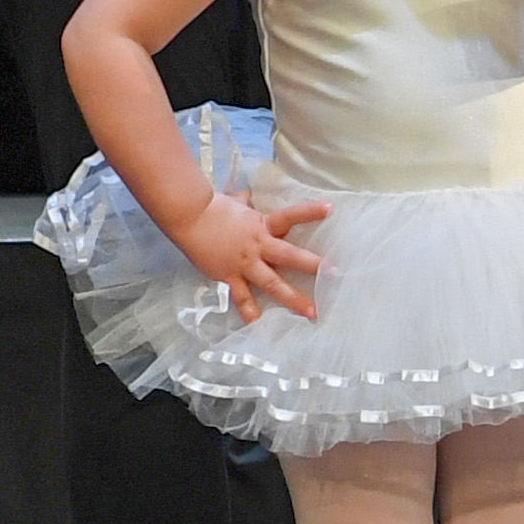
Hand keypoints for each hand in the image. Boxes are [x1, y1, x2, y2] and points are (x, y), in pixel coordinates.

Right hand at [172, 188, 329, 323]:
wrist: (188, 217)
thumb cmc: (210, 207)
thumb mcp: (233, 202)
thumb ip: (244, 202)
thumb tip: (246, 197)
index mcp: (261, 225)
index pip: (290, 216)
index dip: (310, 212)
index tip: (330, 209)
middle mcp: (258, 246)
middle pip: (290, 256)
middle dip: (313, 266)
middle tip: (335, 275)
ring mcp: (245, 264)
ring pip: (272, 284)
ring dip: (293, 299)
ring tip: (312, 312)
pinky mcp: (229, 276)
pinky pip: (242, 298)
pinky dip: (250, 312)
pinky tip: (259, 327)